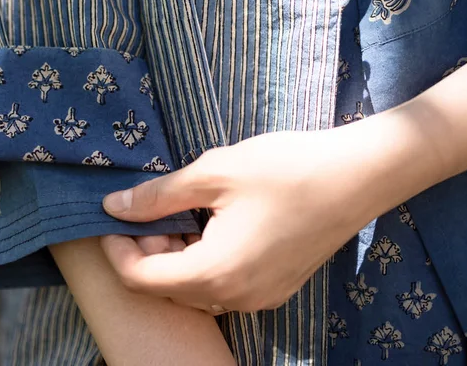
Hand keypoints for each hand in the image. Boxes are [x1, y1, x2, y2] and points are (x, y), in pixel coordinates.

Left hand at [100, 40, 466, 313]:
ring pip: (198, 289)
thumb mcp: (213, 173)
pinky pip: (226, 286)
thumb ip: (159, 195)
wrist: (355, 178)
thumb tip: (113, 206)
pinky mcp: (277, 287)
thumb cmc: (282, 168)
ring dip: (178, 255)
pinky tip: (213, 221)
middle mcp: (235, 298)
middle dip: (148, 250)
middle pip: (169, 288)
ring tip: (181, 208)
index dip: (118, 249)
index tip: (112, 214)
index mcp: (214, 273)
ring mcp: (260, 298)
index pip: (143, 278)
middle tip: (151, 205)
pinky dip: (207, 260)